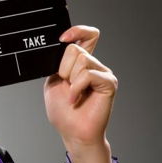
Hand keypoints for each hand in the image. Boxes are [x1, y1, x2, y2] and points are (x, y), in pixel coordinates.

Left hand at [44, 25, 117, 146]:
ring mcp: (103, 73)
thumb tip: (61, 48)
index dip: (77, 30)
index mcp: (80, 63)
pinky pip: (88, 74)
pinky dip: (76, 87)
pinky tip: (76, 98)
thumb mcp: (53, 81)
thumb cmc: (63, 111)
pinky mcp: (109, 83)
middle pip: (75, 48)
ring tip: (72, 94)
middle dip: (63, 68)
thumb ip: (58, 64)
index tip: (62, 37)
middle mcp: (94, 65)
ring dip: (69, 79)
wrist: (72, 131)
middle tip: (66, 86)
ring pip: (81, 60)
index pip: (87, 36)